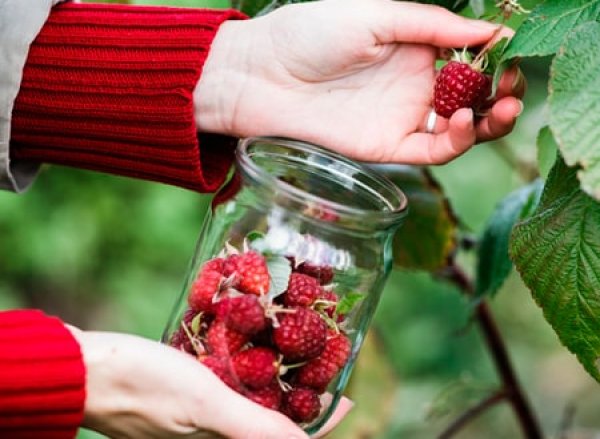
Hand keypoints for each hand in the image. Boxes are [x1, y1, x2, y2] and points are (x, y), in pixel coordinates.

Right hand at [70, 329, 350, 437]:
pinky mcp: (184, 394)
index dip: (321, 421)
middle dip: (300, 395)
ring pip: (250, 399)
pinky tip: (249, 343)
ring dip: (274, 378)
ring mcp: (197, 414)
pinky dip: (243, 367)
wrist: (82, 369)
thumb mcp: (203, 403)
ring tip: (294, 347)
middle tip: (325, 362)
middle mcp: (212, 433)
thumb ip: (254, 427)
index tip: (347, 396)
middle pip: (270, 419)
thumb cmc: (140, 385)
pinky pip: (225, 384)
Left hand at [196, 0, 524, 164]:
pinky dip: (456, 141)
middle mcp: (414, 86)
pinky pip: (433, 150)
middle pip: (473, 97)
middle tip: (513, 89)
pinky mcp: (387, 147)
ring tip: (500, 108)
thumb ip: (430, 24)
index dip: (497, 59)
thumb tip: (489, 30)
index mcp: (414, 49)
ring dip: (489, 122)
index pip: (470, 59)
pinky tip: (463, 123)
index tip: (513, 53)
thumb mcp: (375, 14)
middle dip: (500, 94)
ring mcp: (402, 118)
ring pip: (460, 128)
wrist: (262, 75)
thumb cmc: (309, 34)